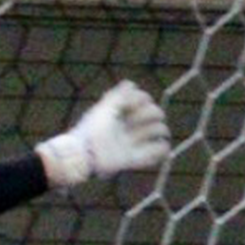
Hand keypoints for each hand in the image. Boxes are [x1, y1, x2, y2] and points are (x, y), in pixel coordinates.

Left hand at [35, 80, 171, 187]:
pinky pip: (153, 154)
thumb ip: (117, 95)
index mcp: (118, 114)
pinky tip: (162, 145)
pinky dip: (161, 150)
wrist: (82, 155)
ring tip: (159, 130)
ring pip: (154, 133)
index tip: (135, 102)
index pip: (140, 102)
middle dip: (154, 113)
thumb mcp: (103, 109)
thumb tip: (132, 84)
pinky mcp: (131, 160)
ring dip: (161, 130)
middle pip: (150, 116)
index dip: (143, 99)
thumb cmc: (91, 130)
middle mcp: (125, 128)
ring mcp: (129, 144)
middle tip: (146, 117)